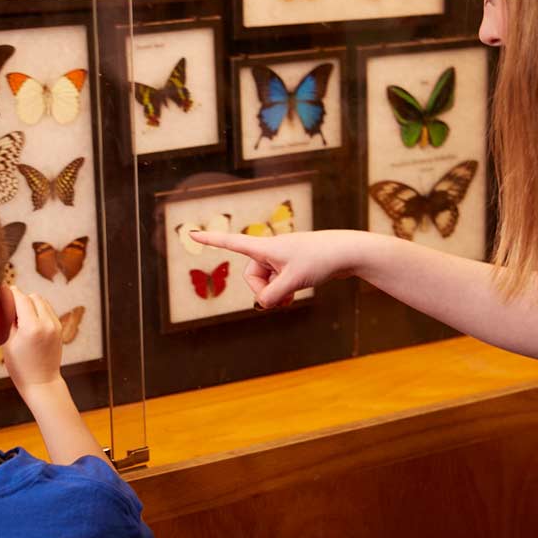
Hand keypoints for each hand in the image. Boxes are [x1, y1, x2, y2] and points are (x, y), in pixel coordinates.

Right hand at [3, 291, 62, 388]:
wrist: (41, 382)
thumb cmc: (20, 366)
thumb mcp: (7, 342)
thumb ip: (7, 320)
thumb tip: (4, 302)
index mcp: (32, 327)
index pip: (21, 298)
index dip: (11, 293)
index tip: (2, 292)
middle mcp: (47, 323)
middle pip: (33, 297)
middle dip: (21, 299)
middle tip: (11, 310)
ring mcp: (56, 325)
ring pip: (42, 301)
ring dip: (31, 304)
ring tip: (21, 317)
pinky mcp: (60, 328)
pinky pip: (48, 310)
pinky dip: (39, 311)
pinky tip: (30, 322)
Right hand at [186, 229, 362, 308]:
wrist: (347, 252)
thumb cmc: (320, 259)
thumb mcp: (292, 281)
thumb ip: (272, 295)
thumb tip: (263, 304)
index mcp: (264, 247)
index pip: (231, 243)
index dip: (210, 240)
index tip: (191, 234)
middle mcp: (270, 251)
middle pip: (251, 276)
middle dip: (263, 290)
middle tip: (282, 297)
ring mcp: (281, 259)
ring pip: (266, 283)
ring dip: (275, 294)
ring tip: (292, 296)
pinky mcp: (292, 266)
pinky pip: (278, 283)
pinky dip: (283, 292)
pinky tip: (295, 295)